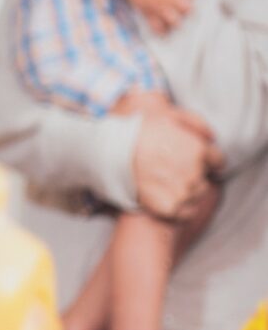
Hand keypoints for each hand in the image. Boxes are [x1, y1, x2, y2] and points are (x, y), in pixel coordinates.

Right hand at [118, 0, 197, 33]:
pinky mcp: (147, 11)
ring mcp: (159, 5)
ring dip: (177, 21)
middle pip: (187, 8)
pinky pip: (156, 26)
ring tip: (176, 20)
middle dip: (187, 8)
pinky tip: (164, 30)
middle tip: (184, 7)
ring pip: (174, 21)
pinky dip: (161, 30)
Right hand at [131, 99, 220, 216]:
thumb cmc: (139, 131)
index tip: (192, 162)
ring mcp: (182, 191)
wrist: (111, 153)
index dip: (206, 161)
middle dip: (194, 177)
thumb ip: (197, 124)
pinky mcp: (168, 207)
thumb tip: (211, 137)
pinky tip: (165, 199)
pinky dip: (178, 209)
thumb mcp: (172, 116)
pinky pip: (185, 214)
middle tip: (172, 173)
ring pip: (196, 197)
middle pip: (206, 181)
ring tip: (167, 187)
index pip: (218, 161)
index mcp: (199, 150)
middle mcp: (195, 172)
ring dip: (186, 193)